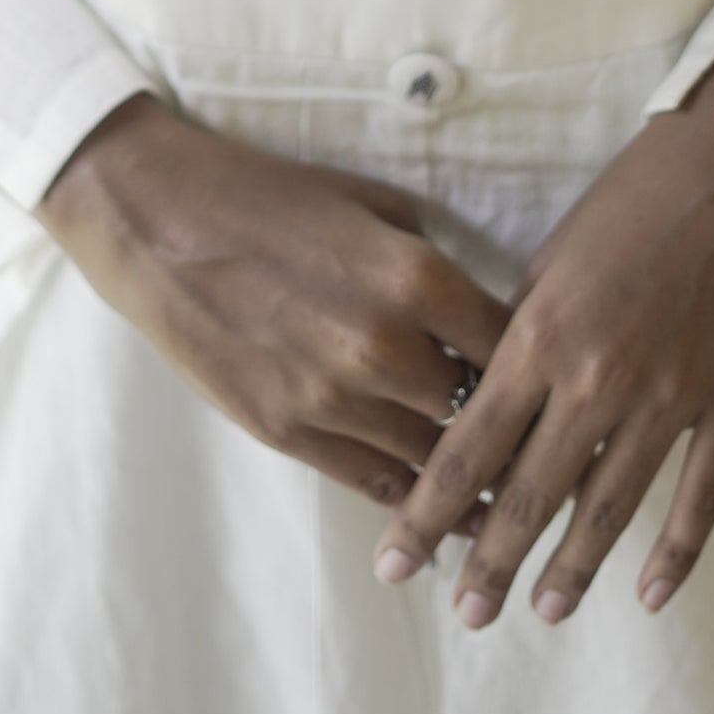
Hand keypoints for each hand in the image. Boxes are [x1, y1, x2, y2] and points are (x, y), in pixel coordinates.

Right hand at [37, 94, 509, 506]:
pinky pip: (373, 483)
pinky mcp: (287, 432)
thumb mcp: (370, 203)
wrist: (160, 223)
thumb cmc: (270, 197)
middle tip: (538, 445)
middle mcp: (383, 347)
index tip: (554, 378)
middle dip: (509, 426)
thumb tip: (480, 313)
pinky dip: (412, 500)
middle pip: (481, 414)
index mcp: (414, 277)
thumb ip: (432, 261)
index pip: (510, 345)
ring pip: (432, 462)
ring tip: (507, 496)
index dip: (538, 364)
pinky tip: (442, 516)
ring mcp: (332, 398)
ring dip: (466, 475)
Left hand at [372, 36, 713, 624]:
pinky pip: (702, 493)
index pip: (469, 445)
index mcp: (544, 333)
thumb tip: (493, 390)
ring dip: (573, 566)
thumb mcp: (558, 250)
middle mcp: (600, 375)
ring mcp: (674, 394)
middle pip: (532, 492)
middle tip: (464, 613)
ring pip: (612, 504)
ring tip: (542, 610)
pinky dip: (677, 549)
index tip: (396, 558)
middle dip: (490, 559)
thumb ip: (526, 327)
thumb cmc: (642, 187)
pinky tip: (650, 591)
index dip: (429, 510)